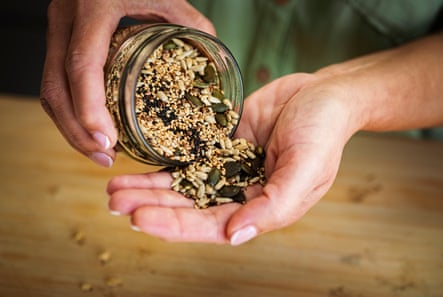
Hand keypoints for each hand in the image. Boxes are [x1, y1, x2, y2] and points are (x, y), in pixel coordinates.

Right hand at [40, 0, 214, 166]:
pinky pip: (55, 82)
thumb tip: (215, 67)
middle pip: (56, 87)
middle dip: (77, 131)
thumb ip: (193, 26)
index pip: (82, 65)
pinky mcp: (58, 39)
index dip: (90, 109)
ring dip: (70, 127)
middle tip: (104, 157)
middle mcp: (66, 19)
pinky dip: (70, 111)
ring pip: (49, 89)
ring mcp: (57, 29)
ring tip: (99, 152)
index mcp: (95, 7)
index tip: (108, 142)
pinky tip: (90, 128)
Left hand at [106, 72, 359, 244]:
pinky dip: (162, 162)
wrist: (321, 93)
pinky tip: (137, 165)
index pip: (212, 226)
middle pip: (188, 207)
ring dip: (148, 188)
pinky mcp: (218, 144)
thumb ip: (274, 206)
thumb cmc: (323, 131)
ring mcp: (226, 168)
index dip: (176, 226)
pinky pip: (186, 155)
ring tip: (114, 188)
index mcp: (261, 208)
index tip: (140, 218)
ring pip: (181, 184)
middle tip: (115, 203)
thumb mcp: (306, 169)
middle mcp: (239, 192)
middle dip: (151, 206)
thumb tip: (237, 236)